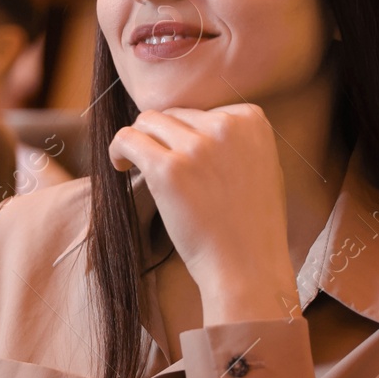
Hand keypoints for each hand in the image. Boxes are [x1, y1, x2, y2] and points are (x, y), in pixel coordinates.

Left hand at [108, 104, 299, 323]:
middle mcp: (226, 126)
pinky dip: (118, 148)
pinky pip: (128, 138)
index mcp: (251, 120)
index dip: (188, 136)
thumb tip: (193, 124)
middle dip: (164, 139)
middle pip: (175, 114)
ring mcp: (197, 146)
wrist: (247, 265)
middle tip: (159, 168)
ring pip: (148, 121)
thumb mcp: (260, 166)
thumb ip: (233, 140)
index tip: (185, 162)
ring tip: (136, 164)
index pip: (202, 111)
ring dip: (140, 141)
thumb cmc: (251, 225)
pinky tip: (121, 166)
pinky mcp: (168, 168)